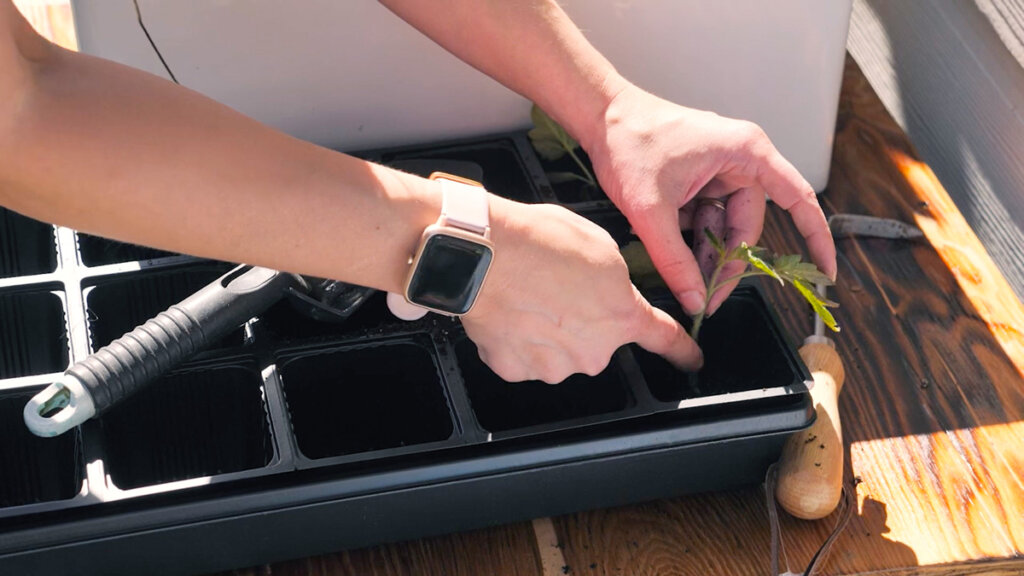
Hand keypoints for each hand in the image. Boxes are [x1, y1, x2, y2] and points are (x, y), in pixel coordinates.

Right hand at [462, 197, 700, 383]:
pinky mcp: (515, 369)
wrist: (483, 254)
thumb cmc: (538, 241)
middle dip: (582, 322)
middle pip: (596, 342)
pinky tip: (508, 311)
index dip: (682, 351)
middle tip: (557, 290)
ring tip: (528, 295)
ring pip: (557, 352)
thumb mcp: (600, 245)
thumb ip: (614, 279)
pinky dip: (516, 339)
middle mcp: (592, 351)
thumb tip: (606, 290)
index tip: (691, 360)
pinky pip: (522, 357)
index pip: (664, 338)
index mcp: (622, 317)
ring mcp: (552, 366)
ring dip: (547, 331)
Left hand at [582, 85, 836, 316]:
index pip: (799, 199)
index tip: (825, 271)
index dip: (817, 237)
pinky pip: (706, 219)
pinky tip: (667, 242)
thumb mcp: (651, 210)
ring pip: (725, 227)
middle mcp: (741, 160)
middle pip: (749, 227)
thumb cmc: (629, 139)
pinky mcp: (700, 180)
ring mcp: (720, 170)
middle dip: (727, 262)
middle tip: (706, 297)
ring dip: (704, 252)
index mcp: (746, 153)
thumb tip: (695, 298)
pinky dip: (690, 237)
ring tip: (681, 273)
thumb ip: (674, 260)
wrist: (600, 116)